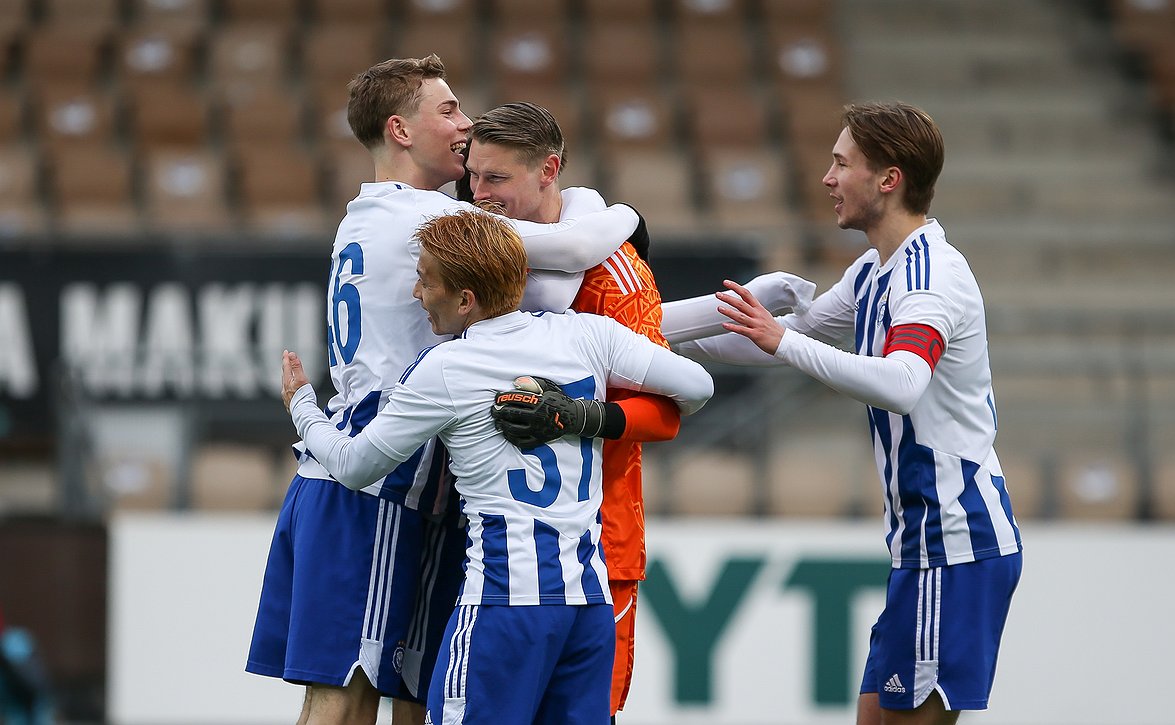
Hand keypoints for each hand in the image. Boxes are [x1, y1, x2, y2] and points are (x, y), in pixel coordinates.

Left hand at [281, 350, 309, 411]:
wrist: (303, 412)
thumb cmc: (304, 396)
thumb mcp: (301, 378)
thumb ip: (297, 366)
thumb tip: (292, 355)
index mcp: (288, 381)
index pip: (286, 367)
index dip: (286, 358)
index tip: (286, 352)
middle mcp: (285, 388)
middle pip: (285, 375)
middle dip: (286, 367)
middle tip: (287, 360)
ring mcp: (286, 396)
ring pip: (285, 384)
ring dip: (287, 377)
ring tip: (289, 374)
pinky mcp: (289, 402)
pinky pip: (287, 391)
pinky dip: (289, 387)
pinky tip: (292, 390)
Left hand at [490, 376, 605, 448]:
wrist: (574, 418)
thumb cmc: (559, 401)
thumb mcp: (548, 389)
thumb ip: (533, 385)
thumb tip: (516, 383)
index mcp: (539, 402)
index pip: (515, 400)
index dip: (503, 398)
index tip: (497, 398)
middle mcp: (537, 417)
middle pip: (511, 415)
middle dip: (499, 412)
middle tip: (493, 410)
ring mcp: (538, 430)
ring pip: (514, 429)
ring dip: (503, 425)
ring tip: (498, 421)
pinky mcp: (539, 440)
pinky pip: (521, 441)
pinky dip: (511, 438)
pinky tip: (506, 433)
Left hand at [717, 279, 785, 354]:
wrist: (783, 341)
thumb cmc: (772, 329)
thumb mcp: (764, 315)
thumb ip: (753, 310)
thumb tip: (742, 305)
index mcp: (759, 308)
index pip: (746, 294)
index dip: (736, 287)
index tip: (726, 282)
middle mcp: (757, 314)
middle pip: (741, 303)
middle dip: (728, 298)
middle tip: (718, 294)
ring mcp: (756, 324)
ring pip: (740, 316)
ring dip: (729, 312)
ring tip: (719, 308)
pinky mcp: (755, 335)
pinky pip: (742, 330)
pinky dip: (733, 327)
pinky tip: (724, 325)